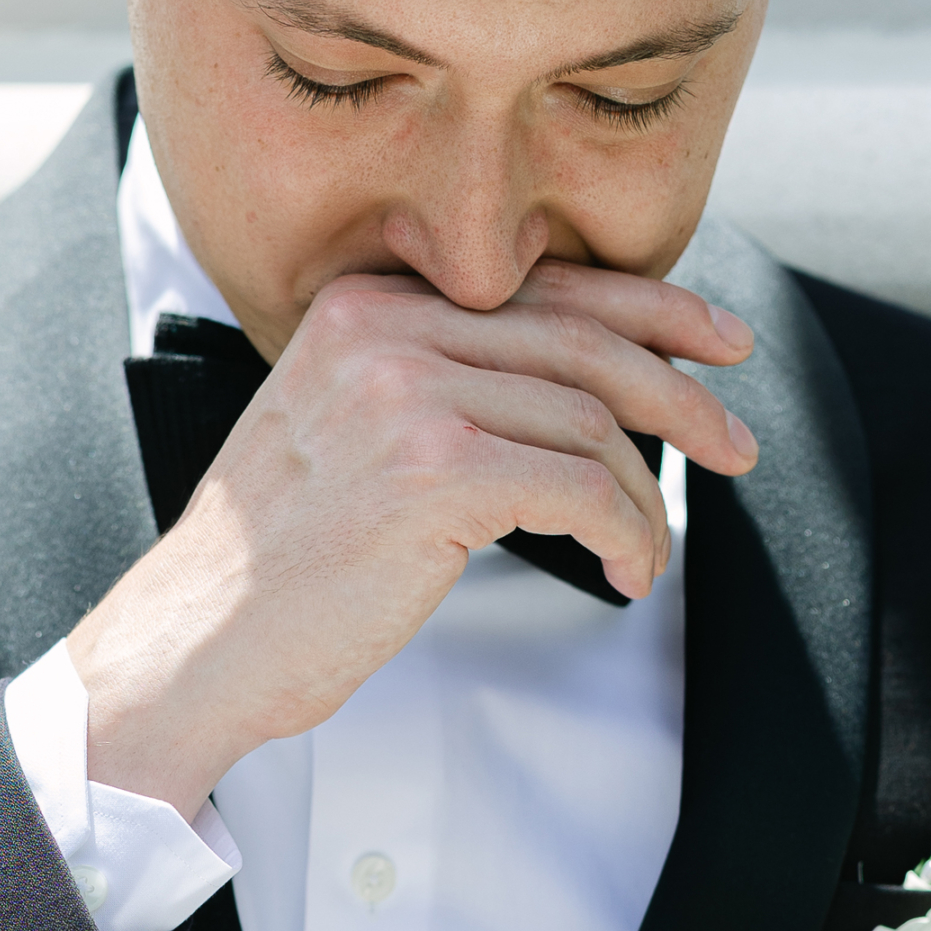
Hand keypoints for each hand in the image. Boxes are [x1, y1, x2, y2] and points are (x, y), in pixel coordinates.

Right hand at [71, 261, 758, 819]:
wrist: (194, 643)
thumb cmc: (273, 567)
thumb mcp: (341, 435)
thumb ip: (434, 385)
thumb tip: (573, 391)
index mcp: (365, 305)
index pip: (539, 287)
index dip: (650, 310)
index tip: (716, 343)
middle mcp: (387, 330)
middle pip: (582, 340)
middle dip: (680, 391)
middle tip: (736, 439)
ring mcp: (409, 394)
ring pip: (590, 423)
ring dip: (646, 495)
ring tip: (649, 547)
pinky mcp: (435, 471)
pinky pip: (582, 488)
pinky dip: (625, 534)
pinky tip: (627, 571)